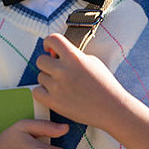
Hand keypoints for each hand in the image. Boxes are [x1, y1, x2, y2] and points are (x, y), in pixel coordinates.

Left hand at [33, 33, 148, 148]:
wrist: (112, 108)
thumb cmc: (105, 84)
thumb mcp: (92, 61)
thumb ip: (73, 55)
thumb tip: (54, 54)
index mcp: (74, 57)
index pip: (52, 39)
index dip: (49, 43)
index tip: (50, 49)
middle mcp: (63, 70)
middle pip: (40, 60)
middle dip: (48, 64)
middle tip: (58, 70)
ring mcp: (57, 87)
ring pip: (40, 76)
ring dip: (48, 79)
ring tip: (63, 85)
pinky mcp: (54, 102)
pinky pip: (37, 91)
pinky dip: (43, 92)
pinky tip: (55, 93)